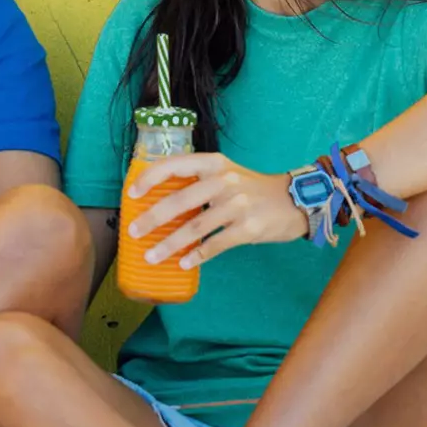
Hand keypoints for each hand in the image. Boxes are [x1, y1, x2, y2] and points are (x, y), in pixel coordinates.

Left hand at [125, 152, 307, 269]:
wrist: (294, 200)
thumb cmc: (251, 189)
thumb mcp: (226, 173)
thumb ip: (198, 181)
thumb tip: (158, 201)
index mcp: (214, 163)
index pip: (175, 165)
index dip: (150, 178)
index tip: (132, 194)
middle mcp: (224, 181)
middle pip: (180, 201)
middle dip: (152, 219)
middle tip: (134, 233)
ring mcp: (237, 205)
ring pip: (194, 227)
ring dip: (169, 245)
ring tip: (151, 256)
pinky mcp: (248, 228)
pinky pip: (215, 244)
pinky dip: (197, 256)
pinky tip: (183, 263)